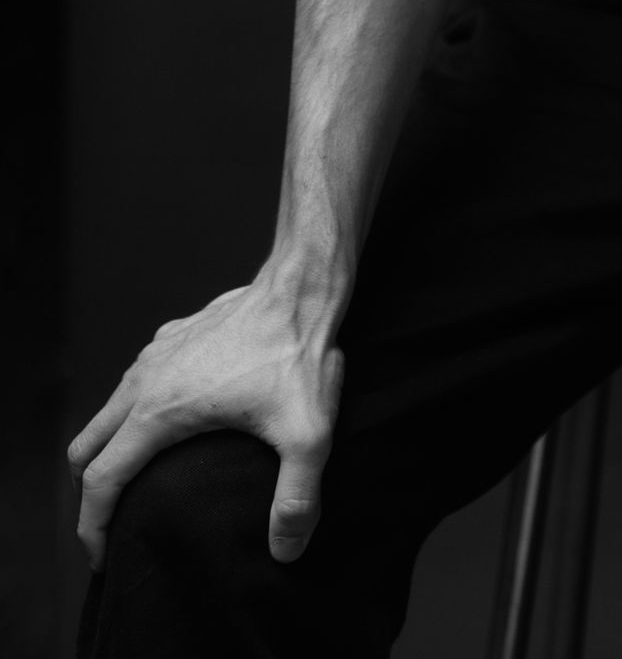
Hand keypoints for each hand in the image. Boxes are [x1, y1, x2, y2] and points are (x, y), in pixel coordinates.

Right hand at [67, 276, 344, 570]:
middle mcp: (144, 381)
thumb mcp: (307, 434)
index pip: (101, 481)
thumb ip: (297, 498)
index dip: (93, 527)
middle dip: (88, 494)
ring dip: (109, 451)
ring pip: (108, 413)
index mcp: (158, 411)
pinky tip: (168, 429)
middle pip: (88, 447)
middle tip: (111, 529)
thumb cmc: (299, 355)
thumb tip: (285, 551)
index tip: (103, 559)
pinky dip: (132, 416)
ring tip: (135, 485)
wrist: (301, 288)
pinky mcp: (173, 337)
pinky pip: (135, 384)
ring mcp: (155, 354)